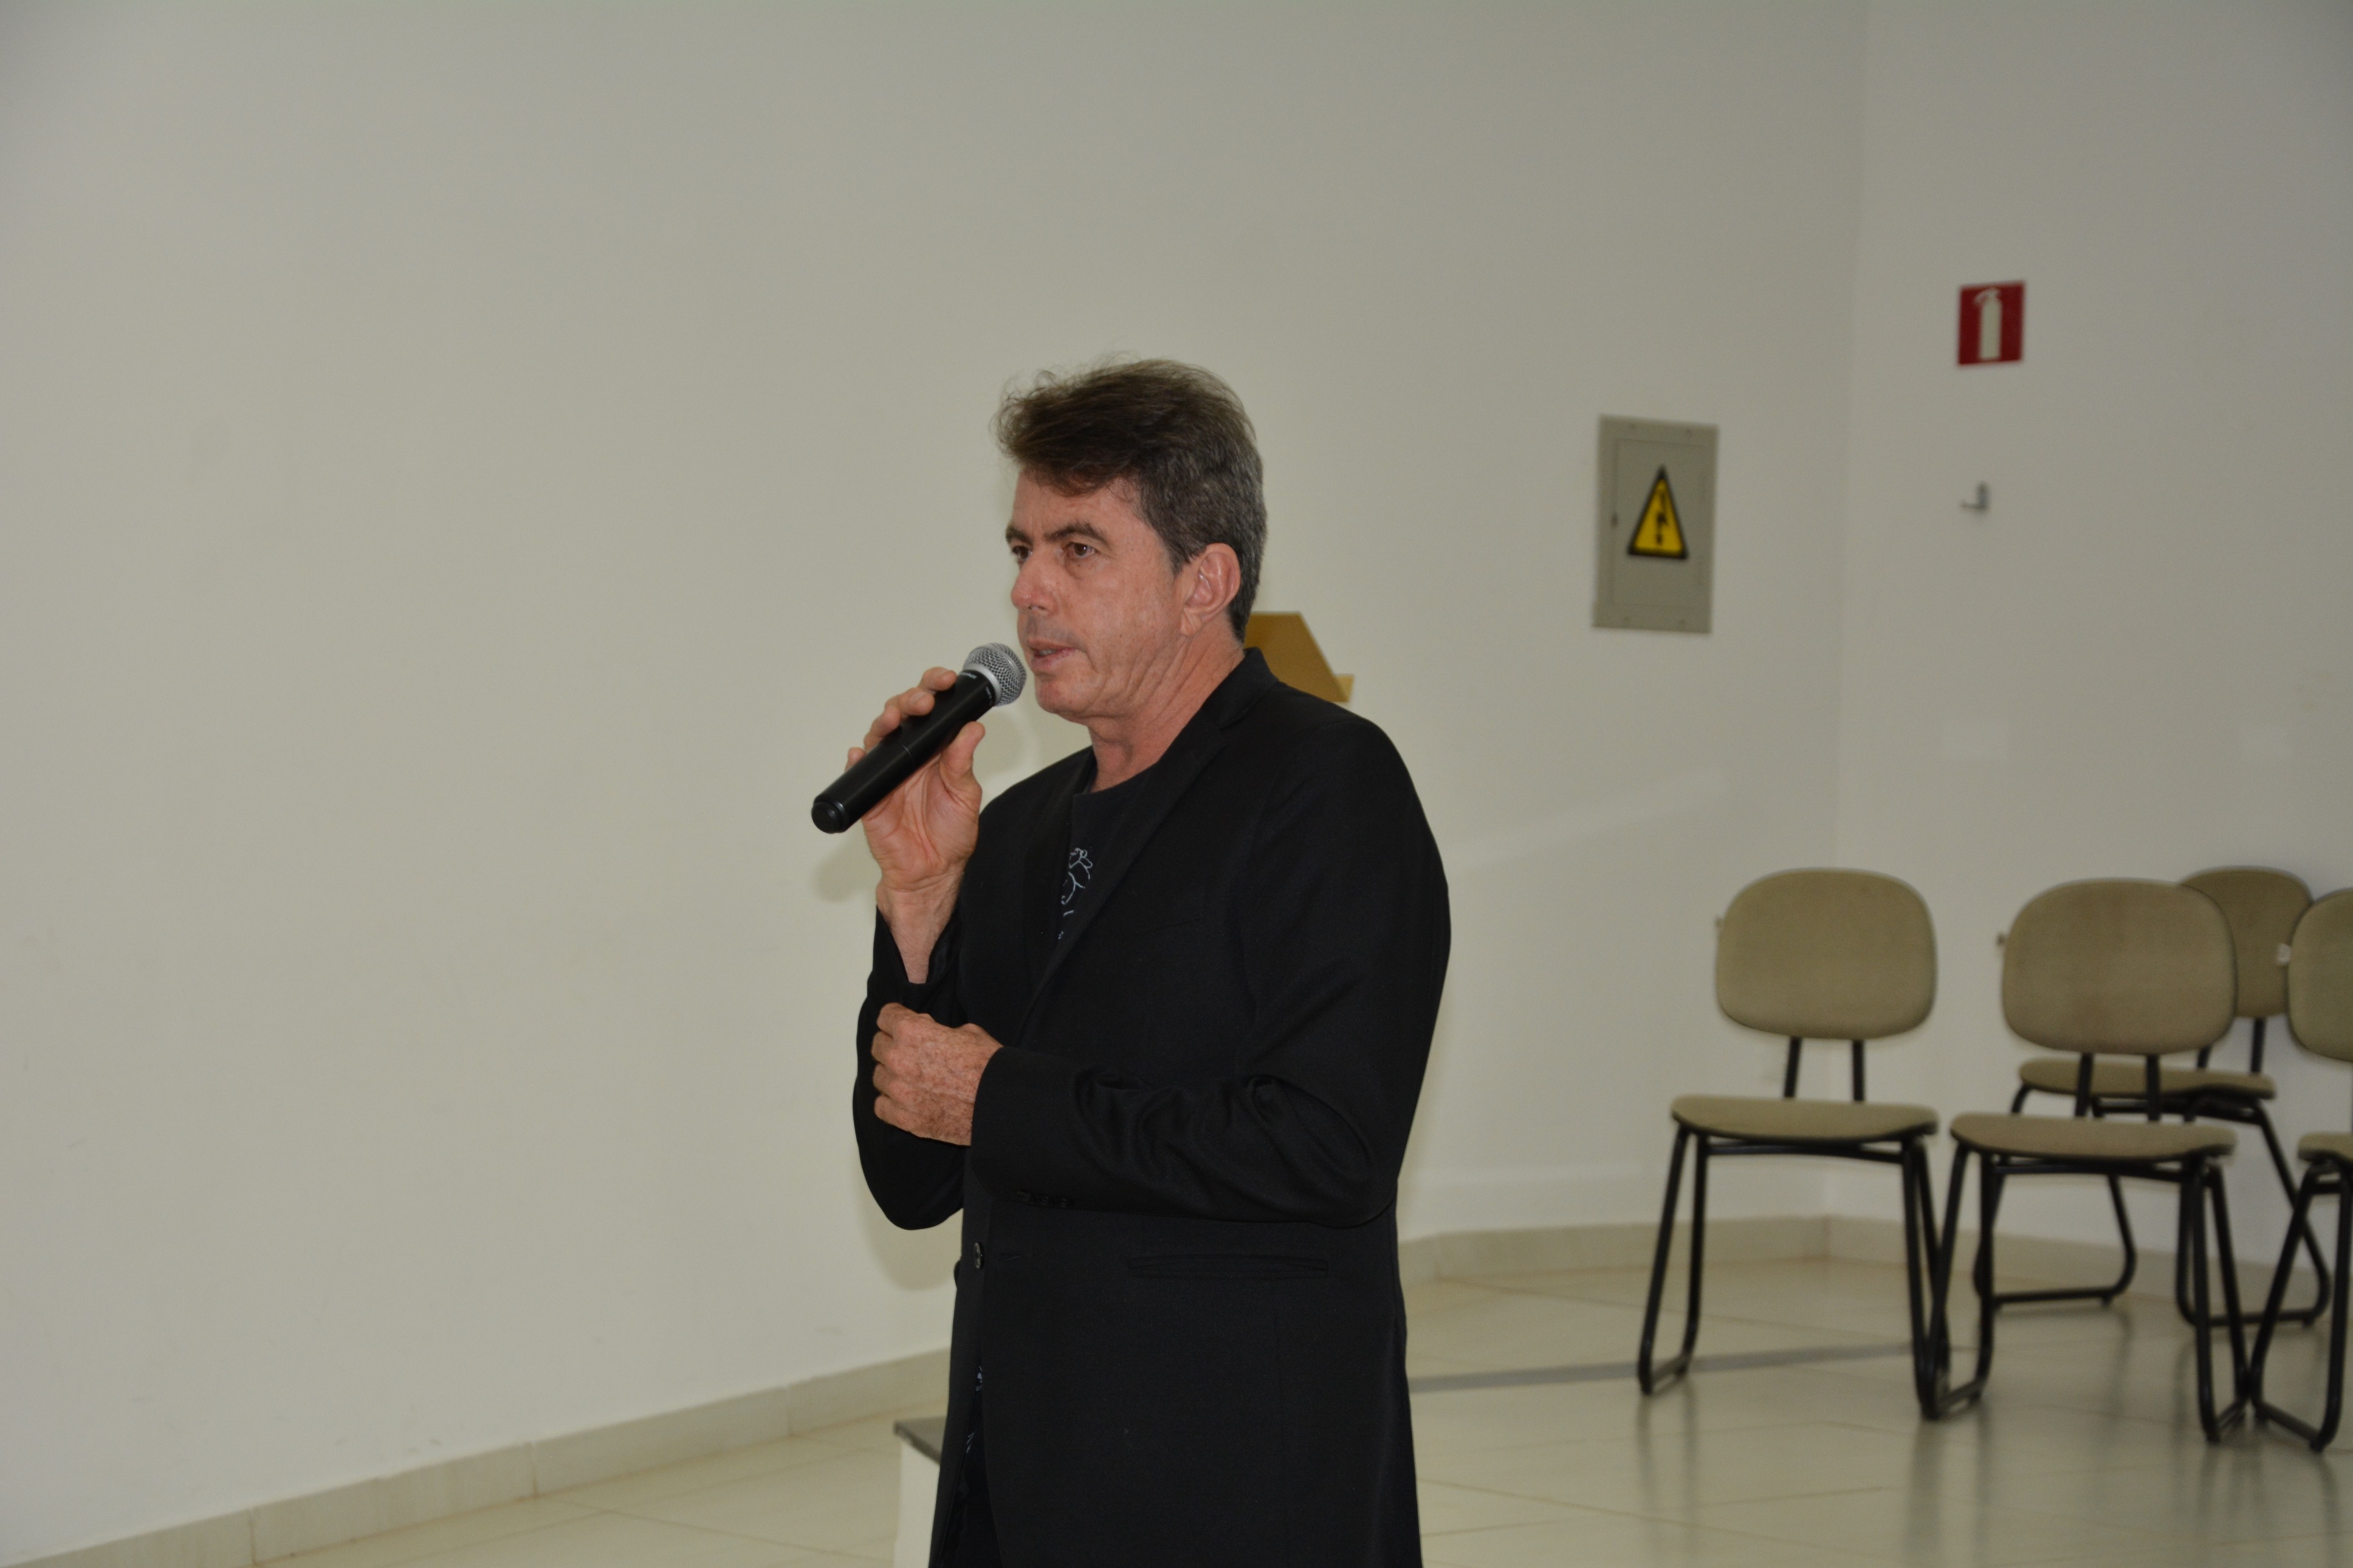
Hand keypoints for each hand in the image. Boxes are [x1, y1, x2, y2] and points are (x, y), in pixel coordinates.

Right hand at [854, 668, 985, 977]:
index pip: (932, 709)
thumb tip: (972, 728)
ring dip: (884, 722)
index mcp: (936, 750)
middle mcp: (910, 755)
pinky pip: (859, 772)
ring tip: (893, 719)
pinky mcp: (871, 794)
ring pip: (879, 736)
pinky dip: (858, 760)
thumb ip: (964, 763)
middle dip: (910, 700)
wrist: (932, 872)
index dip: (934, 689)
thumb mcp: (965, 795)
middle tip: (922, 702)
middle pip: (902, 714)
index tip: (945, 680)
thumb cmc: (950, 834)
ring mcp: (888, 772)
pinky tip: (861, 752)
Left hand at [871, 1004, 1001, 1144]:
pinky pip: (881, 1106)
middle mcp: (899, 1059)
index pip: (886, 1016)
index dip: (897, 1017)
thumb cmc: (989, 1066)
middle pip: (878, 1045)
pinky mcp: (904, 1118)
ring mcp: (899, 1091)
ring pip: (878, 1077)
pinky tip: (906, 1099)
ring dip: (892, 1075)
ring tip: (912, 1078)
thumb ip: (938, 1031)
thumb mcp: (968, 1032)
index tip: (903, 1022)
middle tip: (911, 1051)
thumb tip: (930, 1034)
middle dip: (893, 1044)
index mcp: (913, 1032)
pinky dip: (891, 1102)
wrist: (1001, 1104)